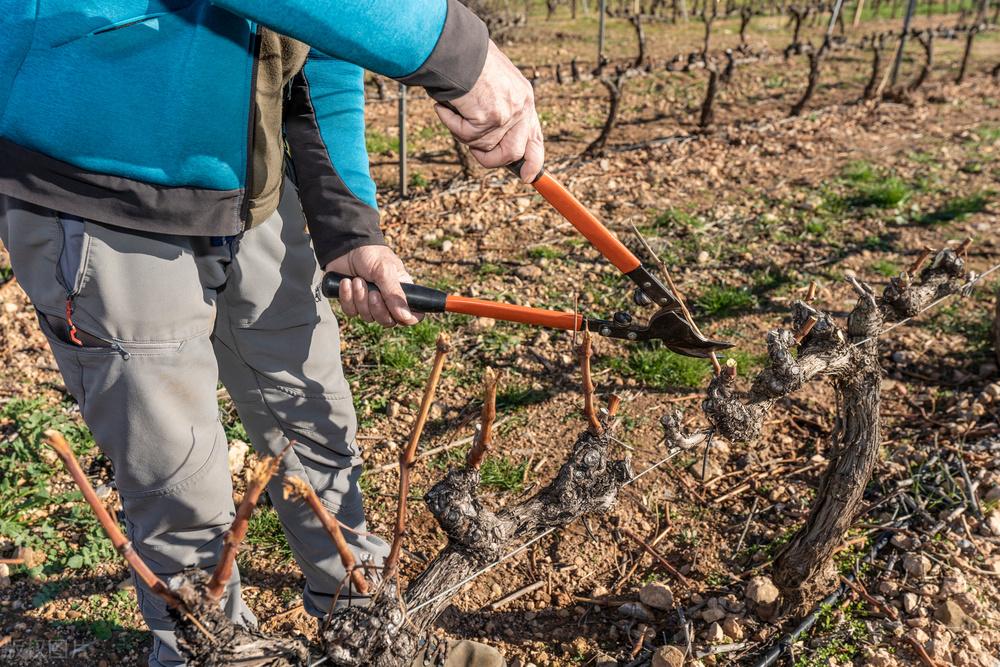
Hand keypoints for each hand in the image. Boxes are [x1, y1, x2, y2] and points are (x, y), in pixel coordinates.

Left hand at [326, 246, 421, 327]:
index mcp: (402, 292)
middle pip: (388, 321)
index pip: (412, 315)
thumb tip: (405, 317)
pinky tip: (346, 282)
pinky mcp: (353, 303)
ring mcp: (369, 303)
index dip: (407, 319)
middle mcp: (387, 300)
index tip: (398, 314)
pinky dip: (347, 297)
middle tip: (372, 292)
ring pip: (368, 317)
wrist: (345, 247)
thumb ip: (395, 294)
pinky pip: (351, 312)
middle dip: (377, 308)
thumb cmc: (371, 255)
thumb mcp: (385, 271)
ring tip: (357, 280)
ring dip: (360, 299)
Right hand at [435, 41, 543, 182]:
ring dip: (465, 135)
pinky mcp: (490, 117)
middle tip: (472, 146)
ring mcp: (507, 113)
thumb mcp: (492, 87)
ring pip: (485, 147)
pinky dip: (451, 121)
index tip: (527, 177)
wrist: (456, 48)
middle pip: (512, 153)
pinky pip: (466, 136)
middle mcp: (521, 107)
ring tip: (454, 111)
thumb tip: (489, 145)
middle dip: (490, 158)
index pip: (535, 137)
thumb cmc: (467, 62)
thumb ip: (498, 111)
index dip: (533, 161)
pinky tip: (446, 104)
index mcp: (524, 99)